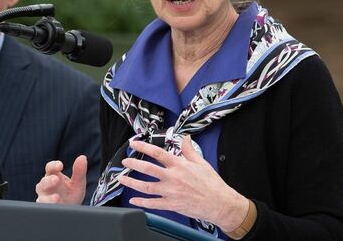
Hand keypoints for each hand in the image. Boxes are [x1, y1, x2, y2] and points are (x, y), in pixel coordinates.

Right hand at [35, 155, 87, 204]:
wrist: (71, 211)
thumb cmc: (71, 195)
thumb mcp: (78, 183)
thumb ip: (79, 172)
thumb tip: (83, 157)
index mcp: (53, 176)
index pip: (50, 168)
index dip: (53, 165)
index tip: (60, 165)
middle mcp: (46, 186)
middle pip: (43, 182)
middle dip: (49, 181)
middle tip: (56, 179)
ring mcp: (44, 198)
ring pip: (42, 196)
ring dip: (48, 197)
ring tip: (57, 197)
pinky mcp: (45, 208)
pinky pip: (44, 208)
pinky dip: (50, 207)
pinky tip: (57, 206)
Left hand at [117, 135, 247, 231]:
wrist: (220, 204)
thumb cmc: (212, 184)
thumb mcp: (201, 163)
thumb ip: (189, 150)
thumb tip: (186, 137)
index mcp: (179, 165)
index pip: (157, 153)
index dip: (143, 146)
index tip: (133, 143)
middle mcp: (173, 178)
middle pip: (148, 168)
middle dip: (133, 164)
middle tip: (124, 162)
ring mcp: (171, 192)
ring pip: (146, 186)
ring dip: (131, 182)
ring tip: (121, 179)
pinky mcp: (172, 205)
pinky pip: (153, 204)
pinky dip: (141, 202)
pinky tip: (133, 200)